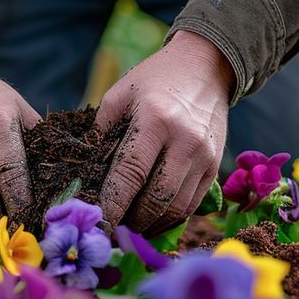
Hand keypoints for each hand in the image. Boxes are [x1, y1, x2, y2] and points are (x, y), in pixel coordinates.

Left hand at [96, 30, 233, 234]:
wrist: (206, 67)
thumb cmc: (155, 79)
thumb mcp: (120, 94)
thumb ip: (100, 131)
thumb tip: (83, 173)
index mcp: (156, 119)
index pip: (131, 172)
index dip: (113, 203)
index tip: (96, 222)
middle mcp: (185, 140)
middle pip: (156, 198)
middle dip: (130, 222)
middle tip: (109, 232)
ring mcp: (205, 156)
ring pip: (176, 208)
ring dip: (149, 225)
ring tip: (127, 230)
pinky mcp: (215, 166)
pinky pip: (191, 204)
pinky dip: (169, 219)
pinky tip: (150, 221)